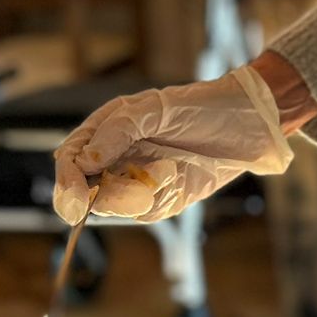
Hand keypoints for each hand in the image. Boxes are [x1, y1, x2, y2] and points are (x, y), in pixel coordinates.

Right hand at [53, 64, 292, 224]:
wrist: (249, 123)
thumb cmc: (202, 106)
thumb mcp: (156, 108)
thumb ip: (117, 130)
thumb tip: (84, 161)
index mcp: (106, 130)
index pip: (70, 159)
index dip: (68, 179)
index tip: (77, 195)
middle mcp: (116, 157)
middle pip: (84, 191)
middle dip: (101, 196)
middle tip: (129, 189)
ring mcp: (137, 180)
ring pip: (114, 206)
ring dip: (136, 195)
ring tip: (168, 169)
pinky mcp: (162, 199)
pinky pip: (146, 211)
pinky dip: (159, 199)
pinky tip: (177, 176)